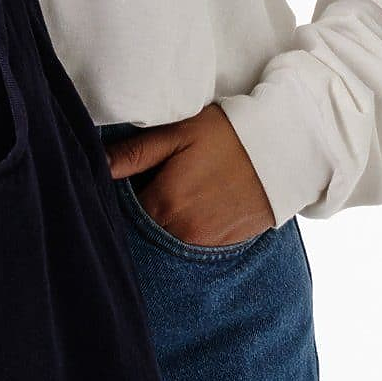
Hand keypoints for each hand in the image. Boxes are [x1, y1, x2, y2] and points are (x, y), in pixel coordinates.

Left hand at [107, 104, 275, 245]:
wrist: (284, 149)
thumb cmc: (227, 135)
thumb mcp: (179, 133)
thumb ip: (135, 153)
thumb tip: (97, 163)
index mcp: (164, 203)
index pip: (122, 212)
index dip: (122, 195)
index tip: (131, 179)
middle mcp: (180, 232)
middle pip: (143, 229)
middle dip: (142, 210)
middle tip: (157, 182)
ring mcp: (203, 244)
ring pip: (166, 239)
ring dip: (164, 222)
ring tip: (181, 192)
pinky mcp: (223, 247)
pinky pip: (190, 244)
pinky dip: (186, 229)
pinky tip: (197, 204)